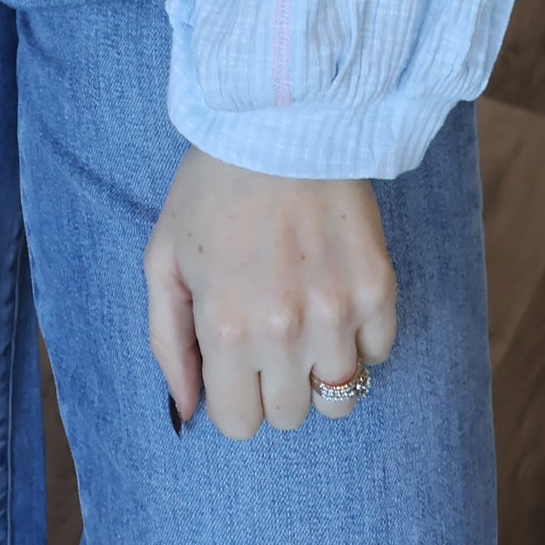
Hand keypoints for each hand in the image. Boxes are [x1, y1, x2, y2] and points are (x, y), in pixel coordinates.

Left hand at [144, 148, 396, 437]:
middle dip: (273, 382)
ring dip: (319, 367)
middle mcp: (285, 331)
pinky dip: (359, 336)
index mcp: (227, 327)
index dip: (232, 394)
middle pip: (289, 416)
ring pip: (340, 397)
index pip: (239, 424)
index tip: (233, 358)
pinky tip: (335, 291)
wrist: (279, 120)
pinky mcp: (379, 289)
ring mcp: (338, 312)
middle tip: (267, 327)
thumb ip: (167, 342)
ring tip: (304, 314)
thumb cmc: (213, 189)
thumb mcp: (164, 259)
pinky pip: (378, 354)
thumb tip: (185, 411)